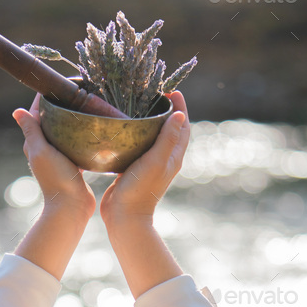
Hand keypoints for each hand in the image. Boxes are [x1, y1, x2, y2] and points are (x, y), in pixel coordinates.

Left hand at [12, 94, 95, 221]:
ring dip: (72, 120)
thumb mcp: (41, 151)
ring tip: (85, 105)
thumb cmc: (55, 178)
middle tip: (76, 91)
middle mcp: (44, 149)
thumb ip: (31, 131)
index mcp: (34, 144)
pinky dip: (80, 135)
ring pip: (64, 132)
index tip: (56, 83)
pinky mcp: (72, 164)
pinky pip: (75, 144)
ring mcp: (59, 157)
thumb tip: (17, 111)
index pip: (36, 114)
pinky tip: (92, 128)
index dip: (44, 98)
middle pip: (51, 121)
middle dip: (60, 106)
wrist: (71, 207)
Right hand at [99, 90, 189, 224]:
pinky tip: (123, 127)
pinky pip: (139, 146)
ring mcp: (150, 165)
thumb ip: (168, 138)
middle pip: (170, 129)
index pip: (182, 126)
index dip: (180, 107)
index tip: (171, 90)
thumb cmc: (141, 189)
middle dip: (166, 110)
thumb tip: (180, 114)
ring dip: (150, 121)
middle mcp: (165, 159)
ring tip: (138, 106)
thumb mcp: (156, 161)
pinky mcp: (134, 169)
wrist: (124, 216)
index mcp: (174, 156)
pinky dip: (136, 133)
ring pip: (154, 137)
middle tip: (154, 94)